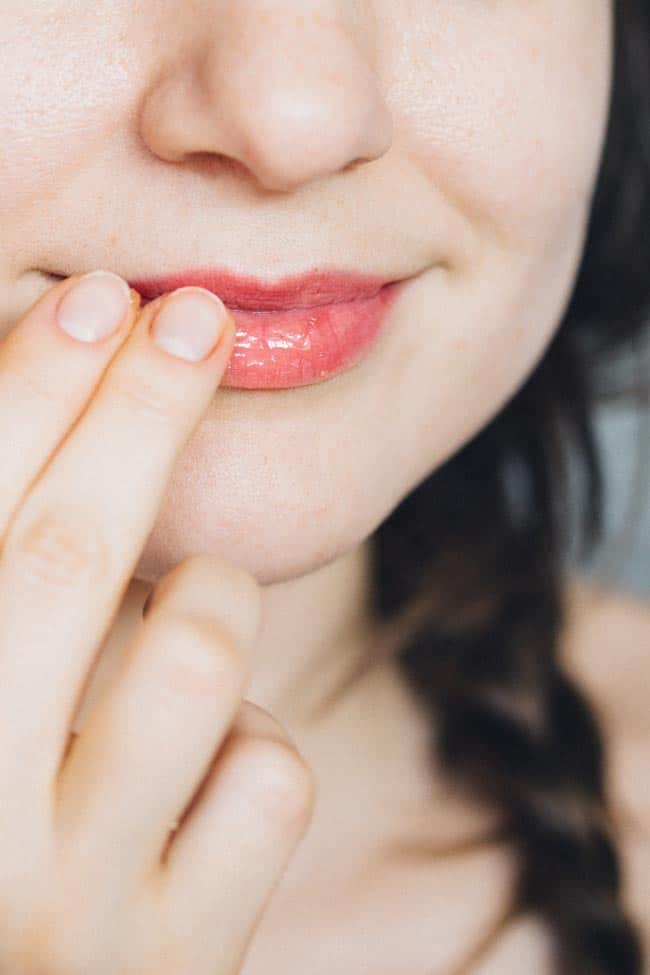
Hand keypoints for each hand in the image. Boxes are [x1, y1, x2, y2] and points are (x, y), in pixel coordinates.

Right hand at [0, 271, 315, 974]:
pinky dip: (251, 740)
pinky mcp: (184, 957)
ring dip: (209, 600)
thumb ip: (18, 575)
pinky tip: (204, 774)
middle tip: (190, 319)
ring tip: (186, 622)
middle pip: (61, 560)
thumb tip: (63, 413)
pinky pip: (268, 774)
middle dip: (134, 415)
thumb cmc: (7, 825)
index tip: (98, 303)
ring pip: (196, 653)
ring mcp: (73, 911)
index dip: (27, 395)